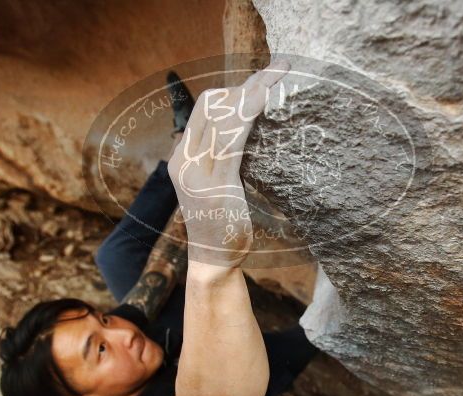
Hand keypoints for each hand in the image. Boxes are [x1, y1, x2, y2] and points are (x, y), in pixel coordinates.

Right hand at [167, 59, 289, 267]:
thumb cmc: (221, 223)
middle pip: (213, 104)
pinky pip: (233, 140)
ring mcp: (197, 172)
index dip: (234, 88)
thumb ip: (220, 160)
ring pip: (223, 116)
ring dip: (254, 91)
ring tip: (279, 75)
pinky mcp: (216, 185)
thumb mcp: (214, 185)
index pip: (205, 109)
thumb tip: (242, 133)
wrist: (213, 261)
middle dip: (247, 82)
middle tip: (279, 68)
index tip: (262, 77)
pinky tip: (267, 101)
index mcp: (182, 157)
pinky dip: (250, 115)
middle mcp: (184, 160)